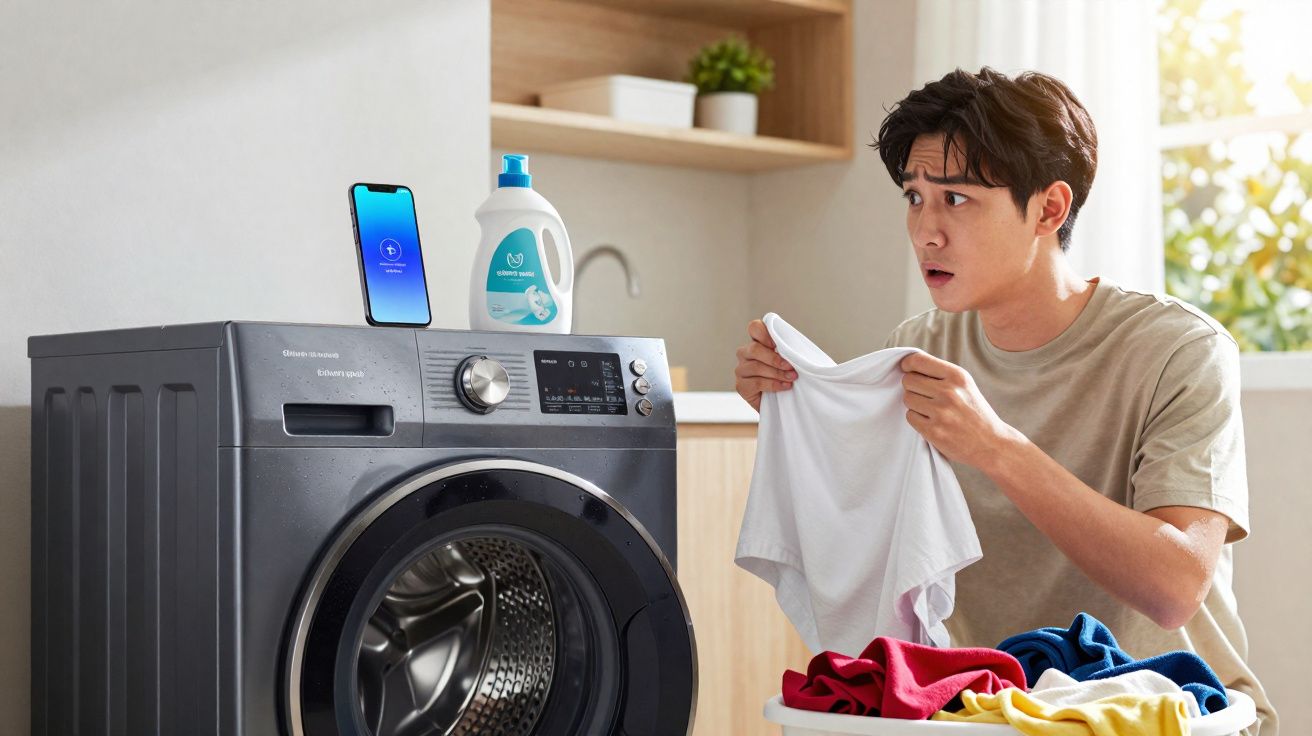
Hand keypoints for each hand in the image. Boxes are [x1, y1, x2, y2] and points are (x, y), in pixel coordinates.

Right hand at [734, 319, 796, 411]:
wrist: (782, 403)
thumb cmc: (786, 377)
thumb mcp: (789, 362)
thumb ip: (788, 352)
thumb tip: (797, 350)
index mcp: (757, 343)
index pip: (754, 328)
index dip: (764, 332)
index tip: (777, 344)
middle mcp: (745, 354)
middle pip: (754, 348)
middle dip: (774, 358)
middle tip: (790, 366)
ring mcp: (741, 370)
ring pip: (756, 367)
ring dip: (777, 373)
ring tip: (791, 378)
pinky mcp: (741, 386)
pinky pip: (756, 382)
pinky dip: (773, 384)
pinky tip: (785, 386)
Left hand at [899, 352, 1022, 469]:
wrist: (992, 444)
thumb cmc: (975, 413)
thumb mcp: (965, 386)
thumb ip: (941, 374)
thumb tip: (909, 364)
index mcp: (957, 376)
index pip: (918, 361)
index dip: (907, 365)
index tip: (907, 369)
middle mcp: (949, 392)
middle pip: (908, 380)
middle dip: (912, 387)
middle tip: (925, 396)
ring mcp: (940, 412)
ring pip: (907, 399)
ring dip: (915, 404)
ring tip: (932, 410)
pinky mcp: (933, 431)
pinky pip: (910, 417)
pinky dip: (917, 419)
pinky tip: (932, 422)